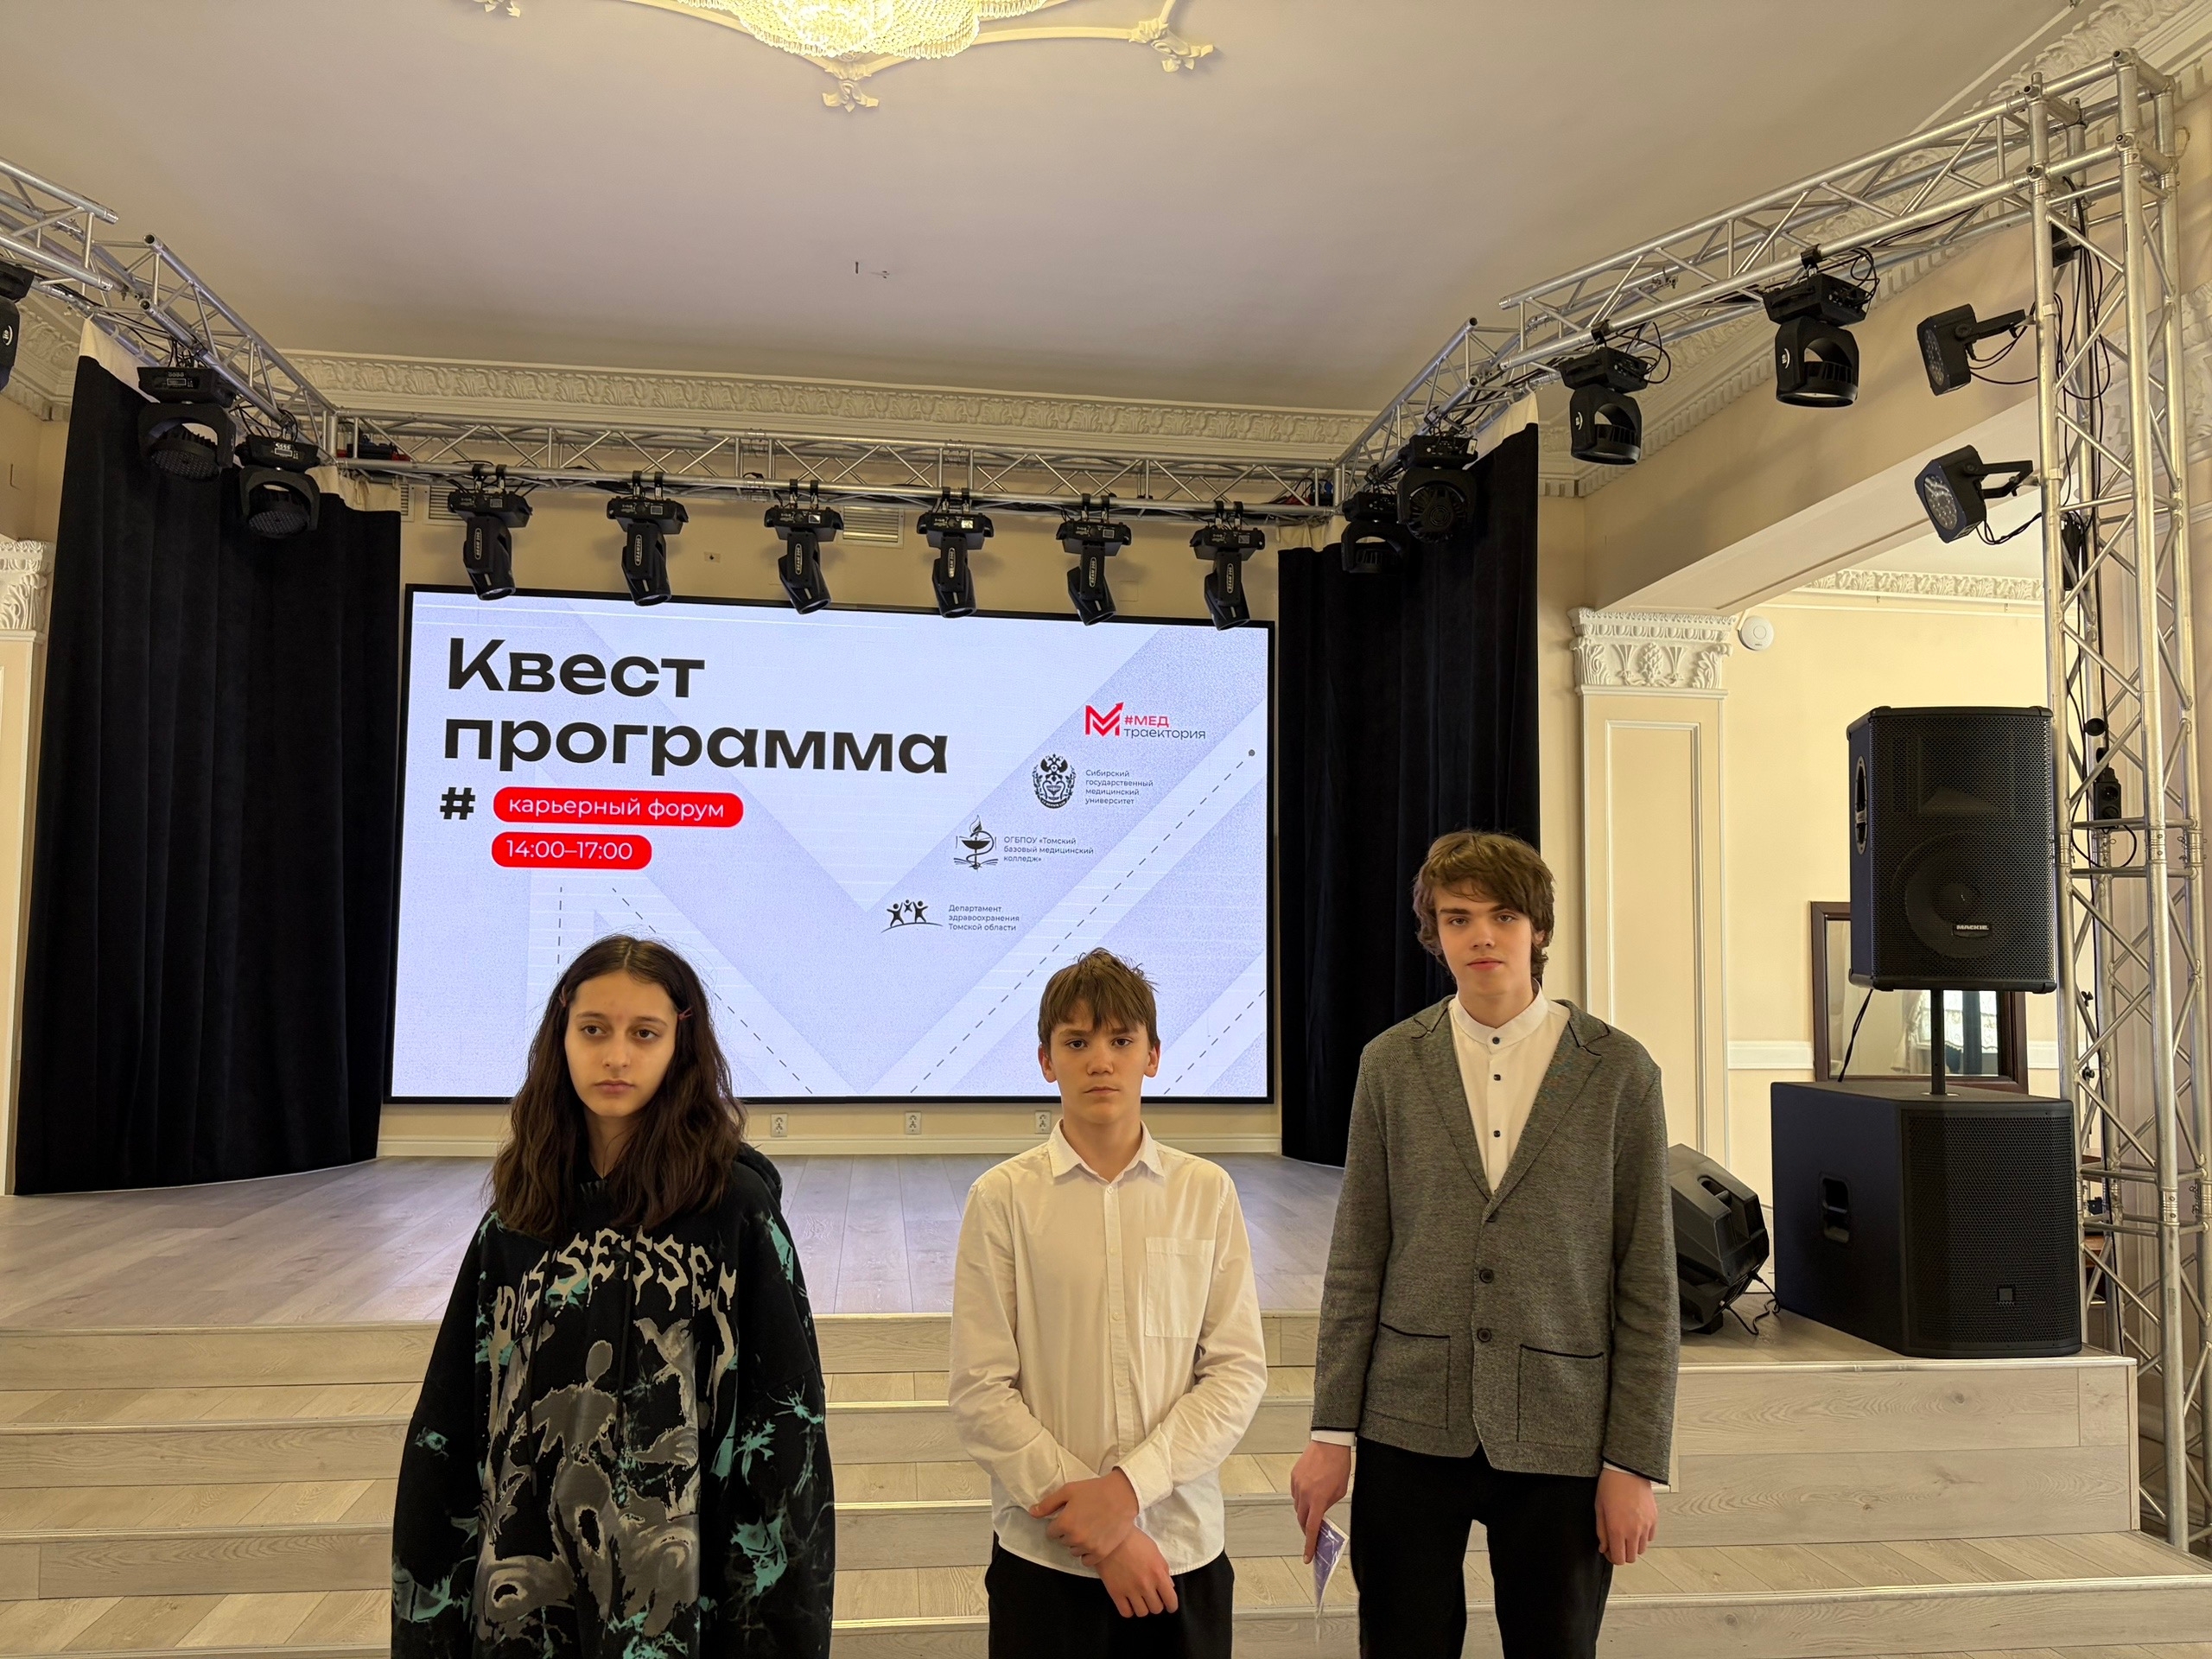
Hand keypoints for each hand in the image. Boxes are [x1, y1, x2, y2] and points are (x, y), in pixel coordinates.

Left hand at [1032, 1469, 1138, 1564]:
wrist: (1123, 1496)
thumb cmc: (1094, 1490)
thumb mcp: (1068, 1491)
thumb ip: (1048, 1504)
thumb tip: (1032, 1513)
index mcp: (1065, 1523)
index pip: (1051, 1532)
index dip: (1059, 1523)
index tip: (1068, 1516)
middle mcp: (1075, 1538)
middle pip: (1063, 1541)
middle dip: (1068, 1532)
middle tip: (1081, 1519)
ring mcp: (1089, 1547)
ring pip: (1074, 1551)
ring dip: (1078, 1542)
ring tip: (1089, 1528)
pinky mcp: (1101, 1553)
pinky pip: (1086, 1560)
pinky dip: (1087, 1553)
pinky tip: (1093, 1540)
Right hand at [1096, 1528, 1179, 1617]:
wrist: (1110, 1537)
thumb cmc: (1135, 1540)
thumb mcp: (1154, 1551)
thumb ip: (1163, 1569)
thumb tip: (1169, 1586)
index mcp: (1158, 1574)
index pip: (1171, 1601)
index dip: (1172, 1605)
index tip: (1169, 1605)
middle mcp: (1146, 1586)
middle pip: (1156, 1609)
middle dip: (1156, 1603)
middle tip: (1151, 1596)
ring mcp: (1130, 1591)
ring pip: (1142, 1613)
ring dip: (1142, 1607)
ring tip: (1138, 1599)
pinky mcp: (1115, 1593)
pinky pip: (1126, 1612)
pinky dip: (1128, 1610)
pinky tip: (1128, 1602)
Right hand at [1289, 1439, 1352, 1563]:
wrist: (1329, 1443)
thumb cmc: (1338, 1465)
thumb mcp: (1339, 1491)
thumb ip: (1328, 1504)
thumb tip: (1321, 1513)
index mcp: (1318, 1499)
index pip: (1311, 1528)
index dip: (1309, 1545)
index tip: (1308, 1556)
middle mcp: (1304, 1494)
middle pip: (1301, 1520)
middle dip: (1307, 1528)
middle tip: (1314, 1531)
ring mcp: (1297, 1485)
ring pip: (1297, 1507)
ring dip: (1305, 1511)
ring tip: (1315, 1505)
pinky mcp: (1293, 1476)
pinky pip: (1295, 1493)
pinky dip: (1302, 1498)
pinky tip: (1311, 1492)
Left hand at [1595, 1466, 1656, 1564]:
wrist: (1627, 1470)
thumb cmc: (1611, 1485)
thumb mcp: (1599, 1508)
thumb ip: (1601, 1532)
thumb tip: (1604, 1547)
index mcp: (1617, 1529)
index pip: (1618, 1559)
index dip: (1612, 1558)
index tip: (1609, 1551)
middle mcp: (1633, 1531)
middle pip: (1631, 1558)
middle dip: (1622, 1553)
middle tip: (1616, 1543)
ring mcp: (1645, 1526)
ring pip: (1641, 1549)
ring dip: (1633, 1546)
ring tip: (1626, 1533)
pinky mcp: (1654, 1520)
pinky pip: (1650, 1538)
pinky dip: (1643, 1536)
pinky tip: (1635, 1526)